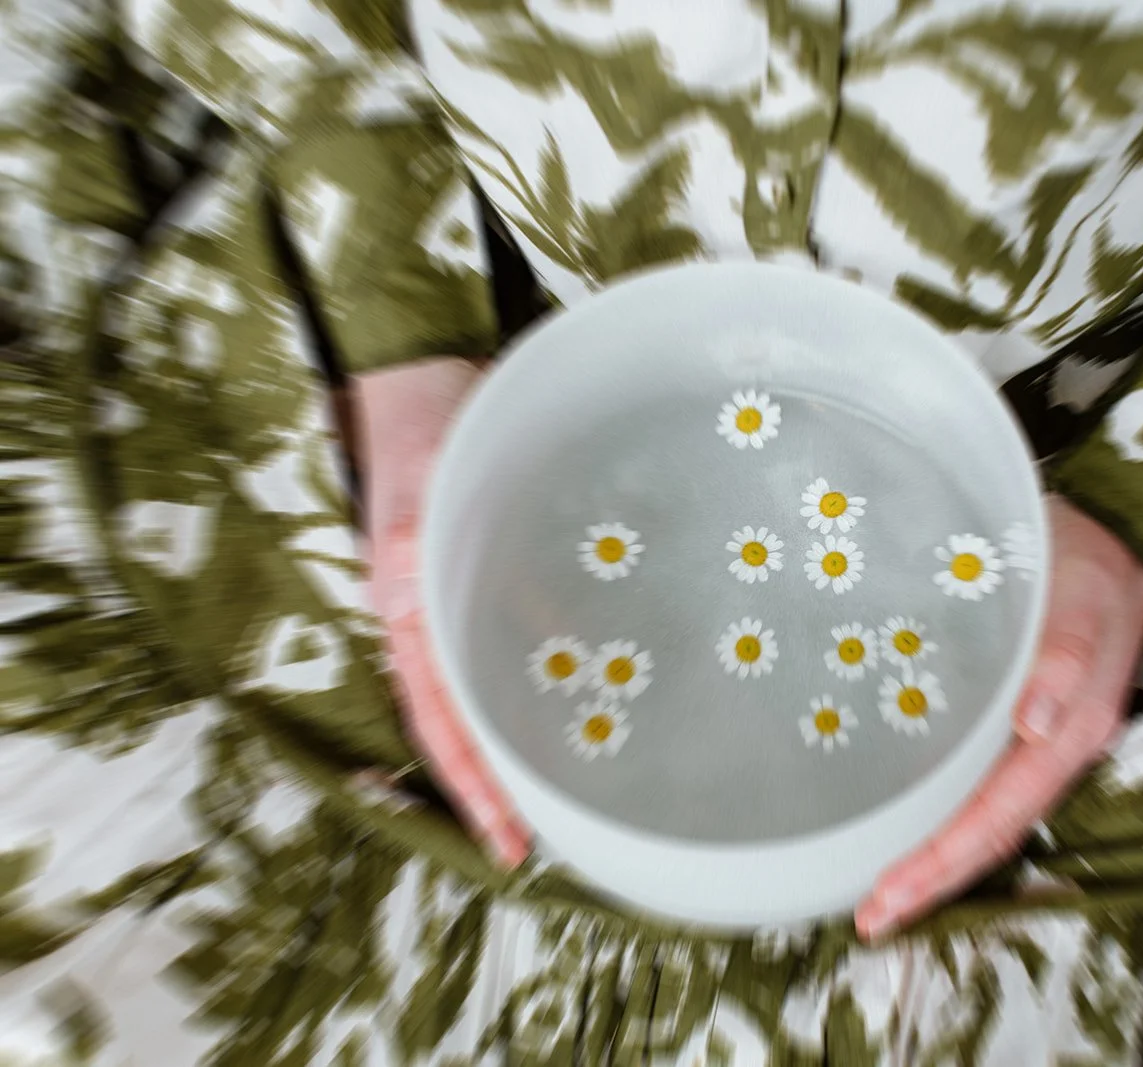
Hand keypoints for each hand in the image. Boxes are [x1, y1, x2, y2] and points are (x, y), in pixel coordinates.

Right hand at [356, 357, 531, 867]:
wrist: (424, 379)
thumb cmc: (428, 428)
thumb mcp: (433, 488)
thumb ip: (444, 551)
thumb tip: (469, 627)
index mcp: (407, 608)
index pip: (439, 721)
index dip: (472, 787)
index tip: (507, 843)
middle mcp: (427, 620)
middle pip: (458, 726)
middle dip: (494, 791)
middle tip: (537, 849)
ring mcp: (453, 606)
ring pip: (481, 697)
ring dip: (514, 752)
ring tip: (560, 803)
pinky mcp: (483, 582)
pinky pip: (506, 650)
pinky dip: (534, 692)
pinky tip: (577, 713)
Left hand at [856, 495, 1142, 939]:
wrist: (1122, 536)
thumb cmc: (1092, 561)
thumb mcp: (1079, 595)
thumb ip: (1062, 655)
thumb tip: (1035, 725)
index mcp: (1071, 732)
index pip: (999, 817)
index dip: (944, 863)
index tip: (889, 898)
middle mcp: (1057, 749)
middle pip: (992, 835)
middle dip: (932, 881)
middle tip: (870, 920)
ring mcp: (1045, 739)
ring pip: (989, 818)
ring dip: (938, 859)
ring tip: (883, 891)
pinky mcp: (1030, 721)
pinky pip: (986, 785)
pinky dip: (949, 817)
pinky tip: (914, 821)